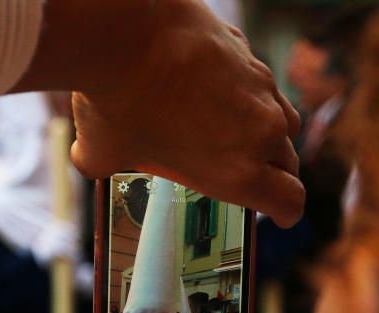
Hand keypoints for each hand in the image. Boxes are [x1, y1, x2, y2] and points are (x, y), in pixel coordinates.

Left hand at [70, 0, 303, 224]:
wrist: (127, 31)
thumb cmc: (117, 101)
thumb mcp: (102, 152)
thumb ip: (104, 165)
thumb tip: (89, 160)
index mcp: (239, 173)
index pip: (290, 201)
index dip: (285, 212)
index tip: (280, 214)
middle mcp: (262, 133)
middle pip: (289, 163)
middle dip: (274, 174)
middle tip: (252, 175)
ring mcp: (260, 89)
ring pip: (282, 120)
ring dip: (266, 132)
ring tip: (236, 133)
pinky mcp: (248, 53)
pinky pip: (257, 82)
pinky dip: (243, 92)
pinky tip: (211, 87)